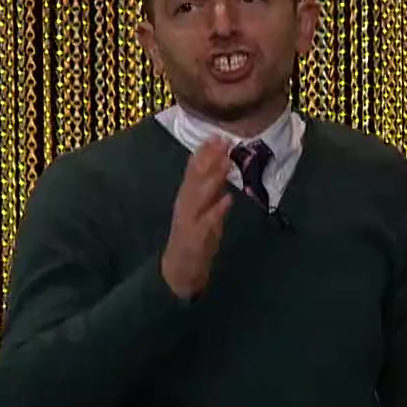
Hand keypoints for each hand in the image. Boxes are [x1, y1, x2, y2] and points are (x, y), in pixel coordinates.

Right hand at [161, 138, 233, 299]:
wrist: (179, 271)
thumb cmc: (194, 239)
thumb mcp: (205, 211)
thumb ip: (213, 193)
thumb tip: (224, 171)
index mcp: (187, 197)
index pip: (194, 171)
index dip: (204, 153)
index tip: (217, 136)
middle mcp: (185, 205)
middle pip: (196, 178)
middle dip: (209, 159)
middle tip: (222, 141)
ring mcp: (189, 221)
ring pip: (199, 196)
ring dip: (212, 179)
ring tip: (225, 163)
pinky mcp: (195, 238)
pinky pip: (206, 223)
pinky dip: (216, 211)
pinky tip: (227, 200)